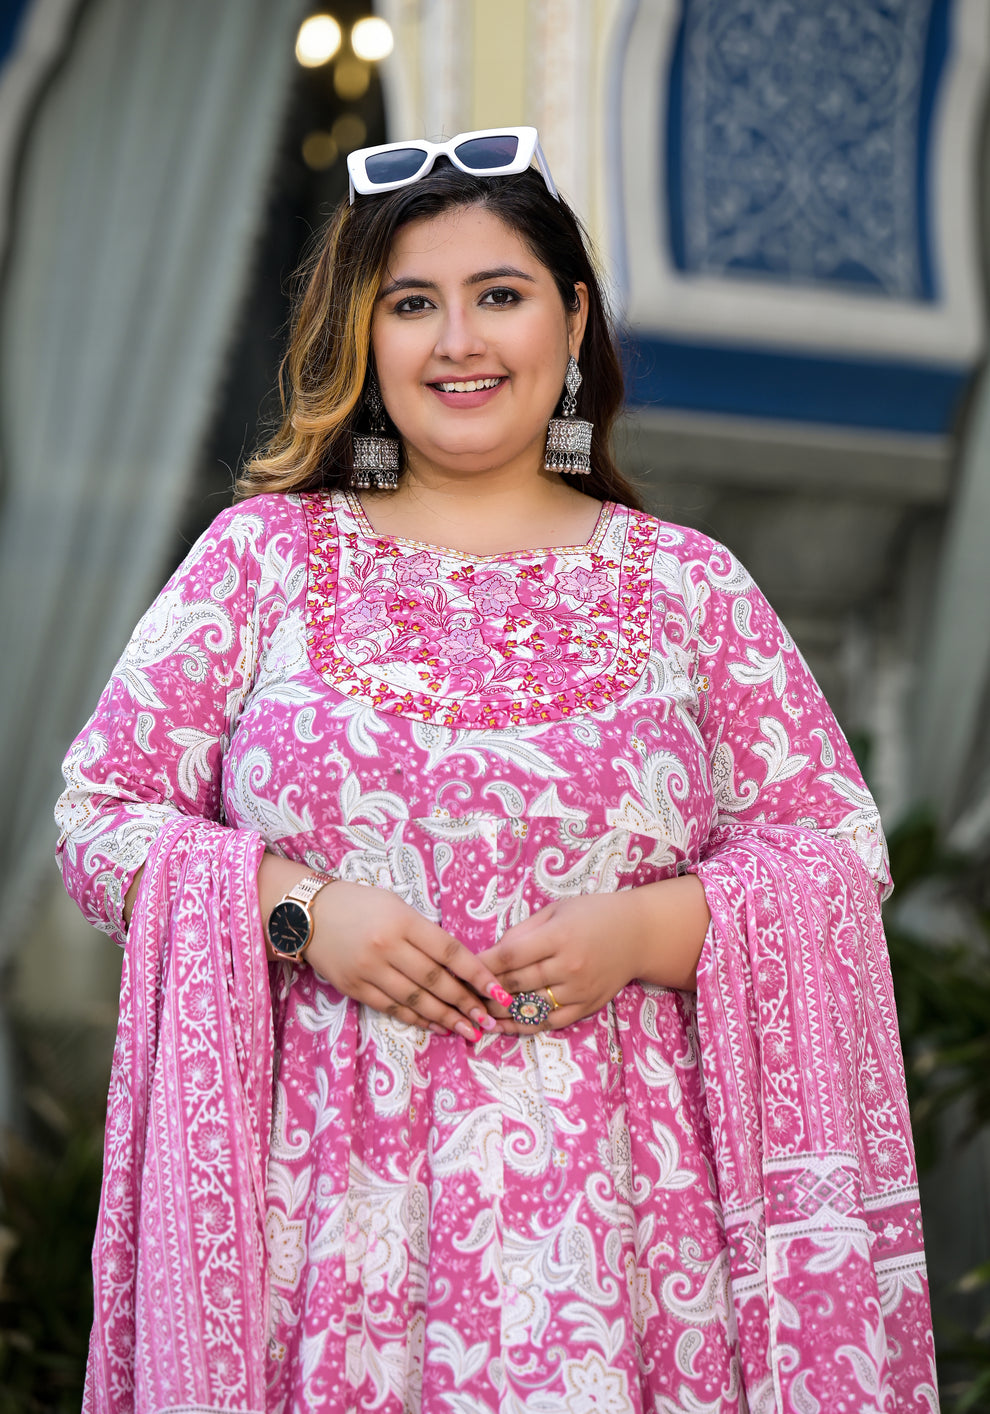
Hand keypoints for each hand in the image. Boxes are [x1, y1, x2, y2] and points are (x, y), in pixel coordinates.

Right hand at [288, 874, 511, 1042]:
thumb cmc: (360, 904)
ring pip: (416, 999)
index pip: (449, 951)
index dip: (477, 973)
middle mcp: (387, 947)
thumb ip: (425, 933)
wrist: (308, 914)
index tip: (499, 990)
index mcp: (403, 921)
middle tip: (488, 1019)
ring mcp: (369, 970)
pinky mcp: (354, 987)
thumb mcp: (396, 906)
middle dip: (466, 1003)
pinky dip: (417, 1019)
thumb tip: (458, 965)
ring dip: (446, 1017)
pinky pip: (392, 1008)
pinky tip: (436, 1026)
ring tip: (469, 1030)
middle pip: (436, 980)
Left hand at [478, 876, 709, 1033]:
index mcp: (559, 936)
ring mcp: (579, 990)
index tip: (461, 968)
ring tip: (475, 1012)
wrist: (638, 934)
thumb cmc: (592, 914)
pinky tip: (503, 1025)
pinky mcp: (586, 1007)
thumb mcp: (556, 910)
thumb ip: (522, 931)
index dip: (482, 965)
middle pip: (515, 984)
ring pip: (529, 1007)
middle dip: (484, 990)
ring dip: (498, 1012)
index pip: (509, 956)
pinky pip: (549, 1022)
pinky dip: (523, 1026)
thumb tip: (491, 954)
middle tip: (461, 993)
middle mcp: (569, 966)